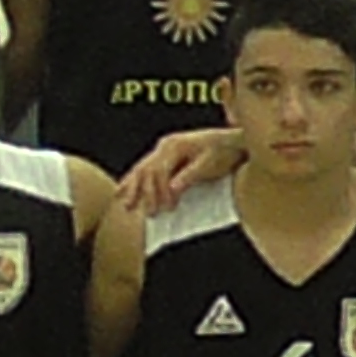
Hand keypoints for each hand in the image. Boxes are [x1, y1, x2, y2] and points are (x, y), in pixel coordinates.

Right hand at [116, 126, 241, 215]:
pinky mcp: (165, 155)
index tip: (168, 209)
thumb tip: (172, 190)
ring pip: (141, 169)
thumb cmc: (223, 152)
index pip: (160, 171)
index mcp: (175, 146)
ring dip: (133, 188)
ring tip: (126, 206)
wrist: (231, 141)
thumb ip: (189, 176)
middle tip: (149, 215)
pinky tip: (124, 190)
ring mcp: (163, 149)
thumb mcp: (209, 165)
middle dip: (145, 194)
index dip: (162, 192)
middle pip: (147, 170)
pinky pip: (145, 168)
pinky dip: (134, 180)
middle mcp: (165, 145)